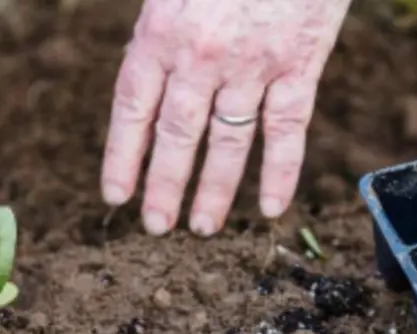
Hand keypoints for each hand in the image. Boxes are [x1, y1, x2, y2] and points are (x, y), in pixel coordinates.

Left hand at [101, 0, 350, 236]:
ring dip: (215, 191)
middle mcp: (202, 54)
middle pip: (176, 135)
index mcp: (161, 28)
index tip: (115, 195)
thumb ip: (158, 24)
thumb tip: (145, 77)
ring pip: (228, 142)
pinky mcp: (301, 63)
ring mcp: (254, 63)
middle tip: (155, 226)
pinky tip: (272, 208)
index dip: (123, 155)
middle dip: (164, 186)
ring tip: (203, 227)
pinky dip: (281, 172)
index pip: (133, 107)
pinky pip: (288, 129)